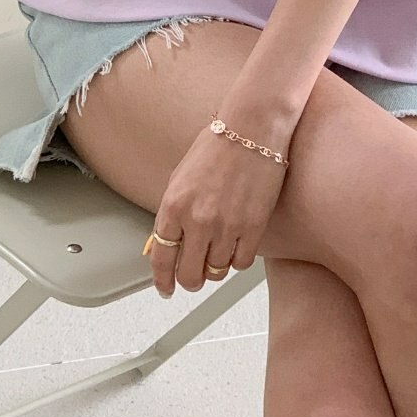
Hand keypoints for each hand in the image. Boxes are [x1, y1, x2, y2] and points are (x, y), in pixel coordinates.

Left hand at [145, 103, 298, 297]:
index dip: (163, 280)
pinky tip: (237, 244)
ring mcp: (227, 226)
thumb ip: (172, 212)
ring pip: (217, 272)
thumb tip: (165, 242)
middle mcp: (198, 220)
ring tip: (218, 252)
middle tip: (194, 277)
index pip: (162, 258)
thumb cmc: (218, 145)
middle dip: (190, 281)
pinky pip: (242, 262)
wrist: (253, 128)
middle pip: (189, 275)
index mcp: (174, 205)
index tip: (166, 288)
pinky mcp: (254, 227)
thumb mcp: (181, 177)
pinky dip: (238, 259)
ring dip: (215, 267)